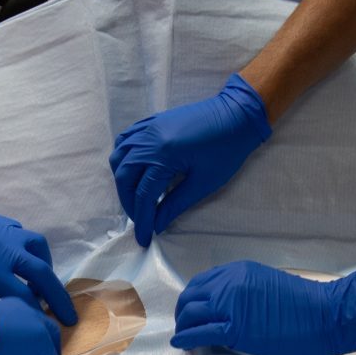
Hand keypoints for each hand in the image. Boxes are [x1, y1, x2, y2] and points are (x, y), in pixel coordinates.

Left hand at [0, 196, 75, 324]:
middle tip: (70, 318)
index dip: (36, 319)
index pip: (23, 297)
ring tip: (44, 288)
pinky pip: (20, 233)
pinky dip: (29, 250)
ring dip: (45, 267)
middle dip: (57, 296)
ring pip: (35, 246)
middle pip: (40, 271)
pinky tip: (20, 264)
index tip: (45, 337)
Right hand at [110, 75, 271, 246]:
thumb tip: (156, 225)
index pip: (144, 194)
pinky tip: (134, 168)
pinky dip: (124, 156)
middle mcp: (149, 139)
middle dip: (128, 201)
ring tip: (136, 196)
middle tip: (140, 218)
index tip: (143, 239)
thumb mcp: (203, 183)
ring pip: (119, 155)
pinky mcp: (152, 121)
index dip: (142, 219)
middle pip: (124, 175)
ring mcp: (148, 127)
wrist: (236, 115)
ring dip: (123, 179)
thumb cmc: (225, 151)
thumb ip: (175, 204)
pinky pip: (126, 138)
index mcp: (163, 156)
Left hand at [172, 262, 355, 354]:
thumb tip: (225, 307)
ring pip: (191, 313)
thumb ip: (242, 291)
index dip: (192, 298)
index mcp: (237, 271)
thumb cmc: (303, 303)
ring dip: (182, 326)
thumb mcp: (266, 285)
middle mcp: (229, 283)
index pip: (201, 282)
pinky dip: (186, 339)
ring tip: (182, 337)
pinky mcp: (234, 328)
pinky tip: (181, 345)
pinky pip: (200, 333)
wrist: (324, 314)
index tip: (190, 311)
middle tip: (182, 326)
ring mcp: (230, 304)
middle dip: (182, 312)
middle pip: (191, 296)